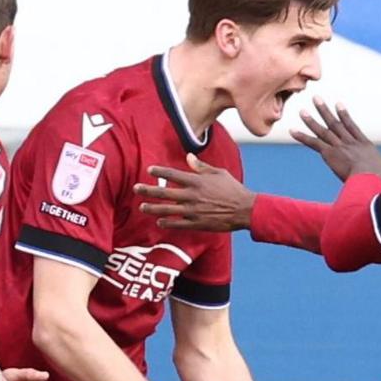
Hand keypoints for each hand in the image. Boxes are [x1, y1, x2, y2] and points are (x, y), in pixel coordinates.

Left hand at [138, 154, 254, 231]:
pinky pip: (178, 224)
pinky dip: (167, 223)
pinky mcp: (197, 223)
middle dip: (148, 190)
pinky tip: (159, 222)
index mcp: (197, 181)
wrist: (245, 210)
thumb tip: (188, 156)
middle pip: (165, 192)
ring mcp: (193, 210)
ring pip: (167, 209)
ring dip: (153, 208)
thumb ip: (201, 166)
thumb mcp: (219, 173)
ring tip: (142, 207)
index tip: (149, 170)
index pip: (173, 175)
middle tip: (136, 188)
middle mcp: (192, 195)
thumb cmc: (233, 189)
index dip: (160, 172)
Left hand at [290, 98, 380, 183]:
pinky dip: (302, 136)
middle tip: (316, 99)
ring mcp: (340, 146)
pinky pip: (313, 143)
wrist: (370, 177)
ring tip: (302, 111)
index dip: (344, 116)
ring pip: (323, 130)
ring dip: (311, 120)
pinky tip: (292, 131)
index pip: (352, 127)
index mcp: (364, 145)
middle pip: (335, 124)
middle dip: (325, 111)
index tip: (339, 105)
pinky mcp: (330, 153)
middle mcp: (351, 142)